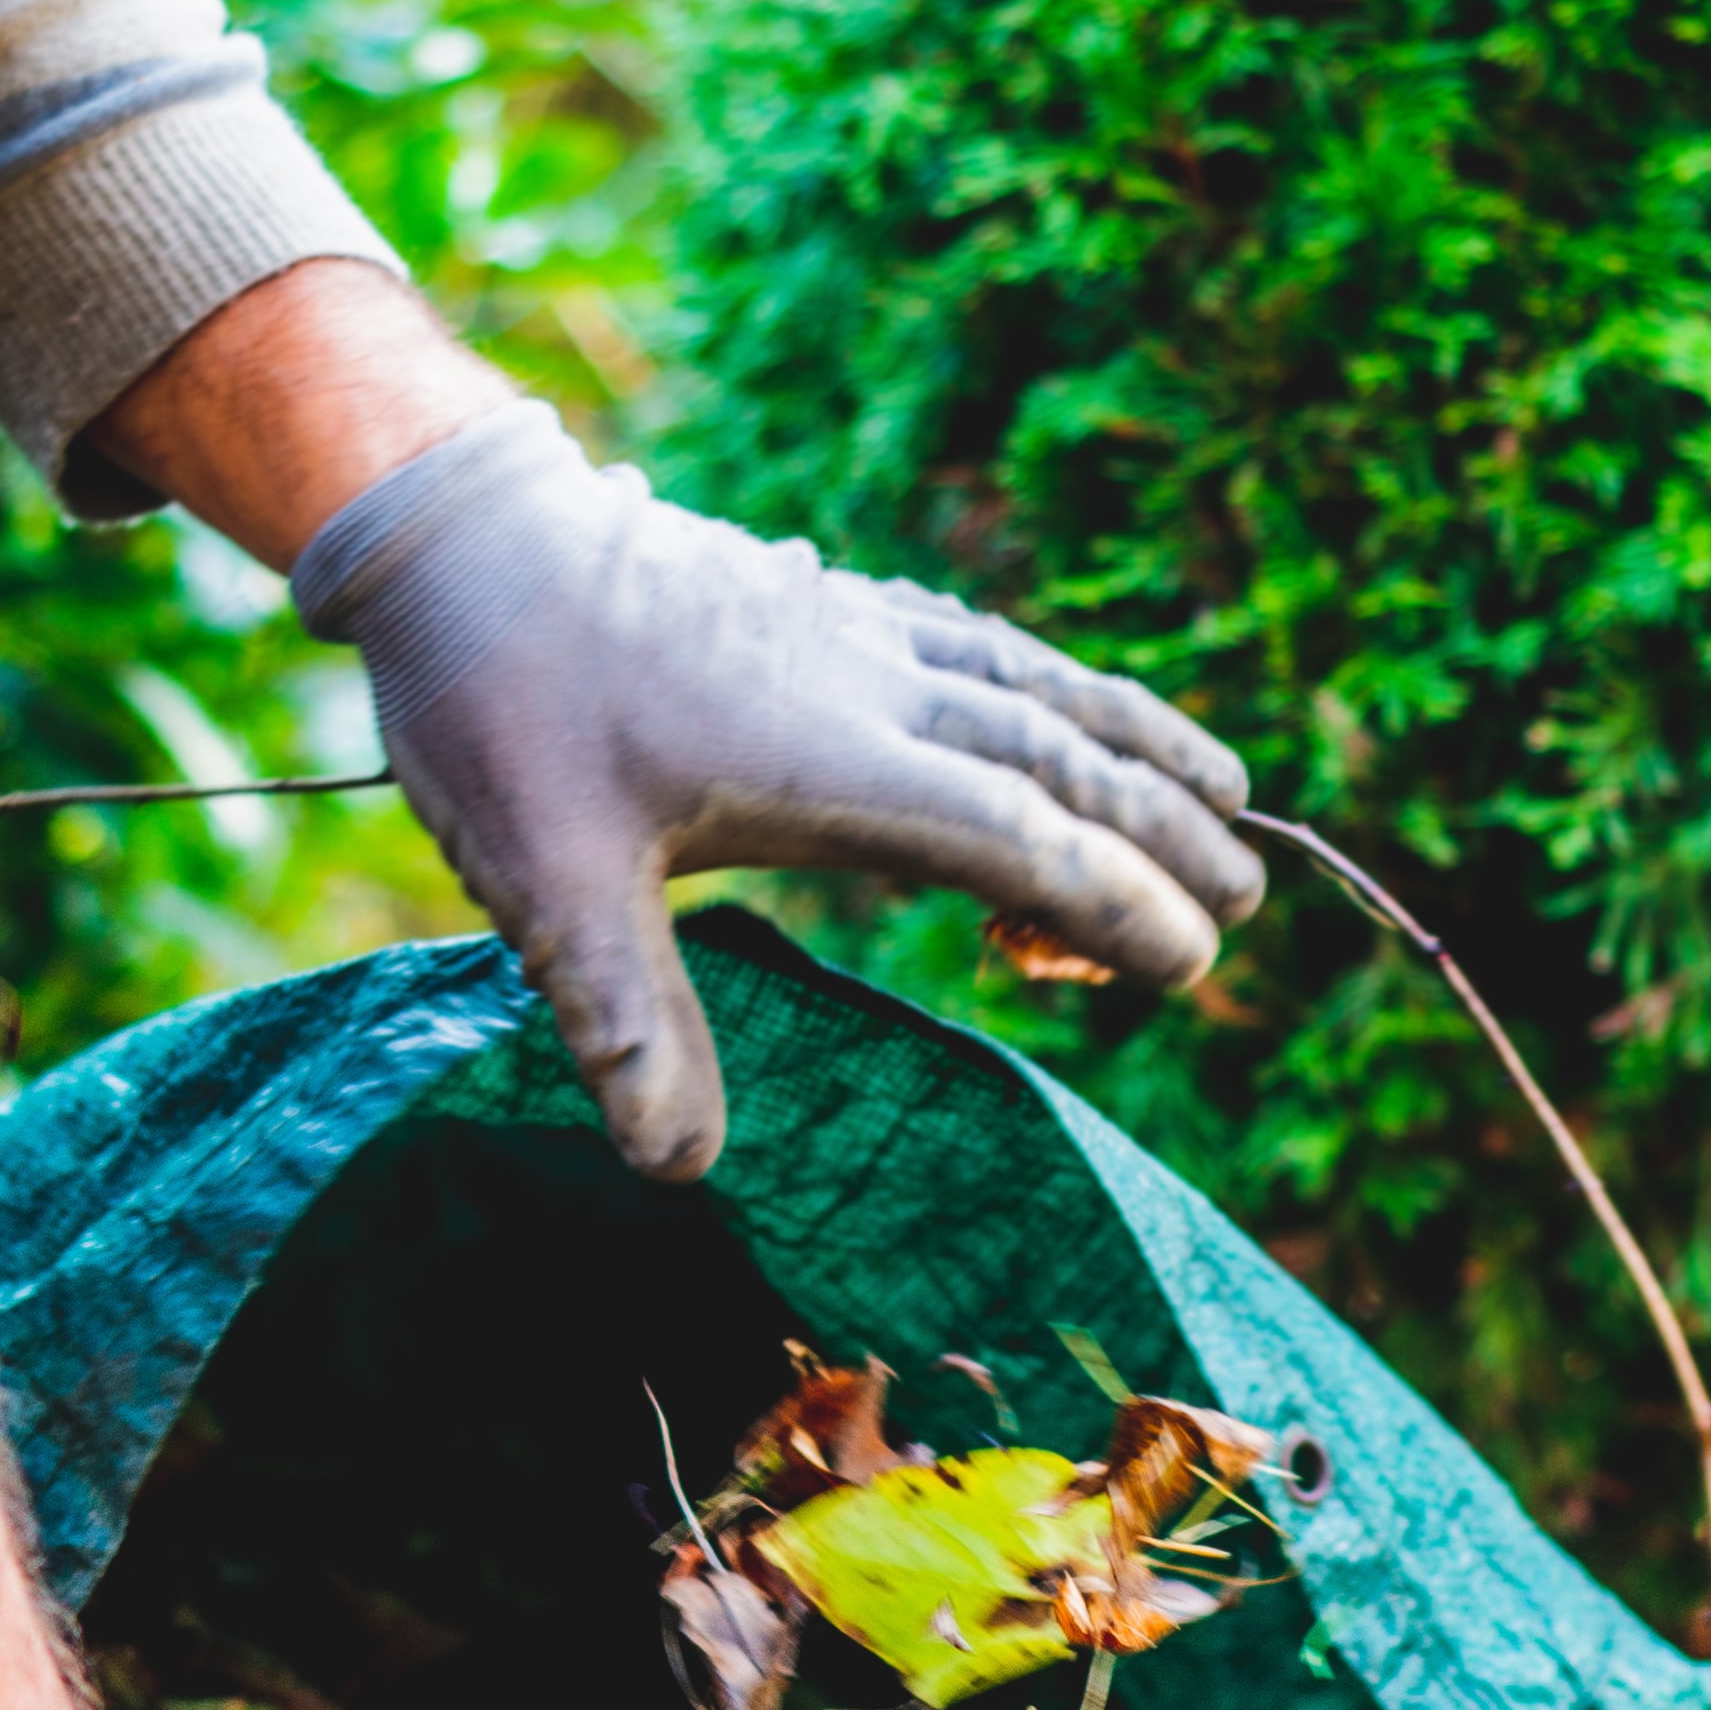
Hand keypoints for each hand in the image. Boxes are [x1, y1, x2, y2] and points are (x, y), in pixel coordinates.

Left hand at [289, 409, 1263, 1178]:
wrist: (458, 537)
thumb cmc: (500, 707)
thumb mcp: (547, 885)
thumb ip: (626, 1023)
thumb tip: (679, 1172)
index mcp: (833, 757)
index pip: (1020, 839)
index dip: (1116, 903)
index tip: (1192, 966)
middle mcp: (871, 684)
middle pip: (1060, 758)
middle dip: (1164, 830)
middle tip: (1251, 901)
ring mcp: (852, 632)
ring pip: (1035, 685)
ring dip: (1136, 740)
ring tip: (1226, 787)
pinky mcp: (822, 604)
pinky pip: (978, 643)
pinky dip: (1050, 683)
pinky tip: (1065, 704)